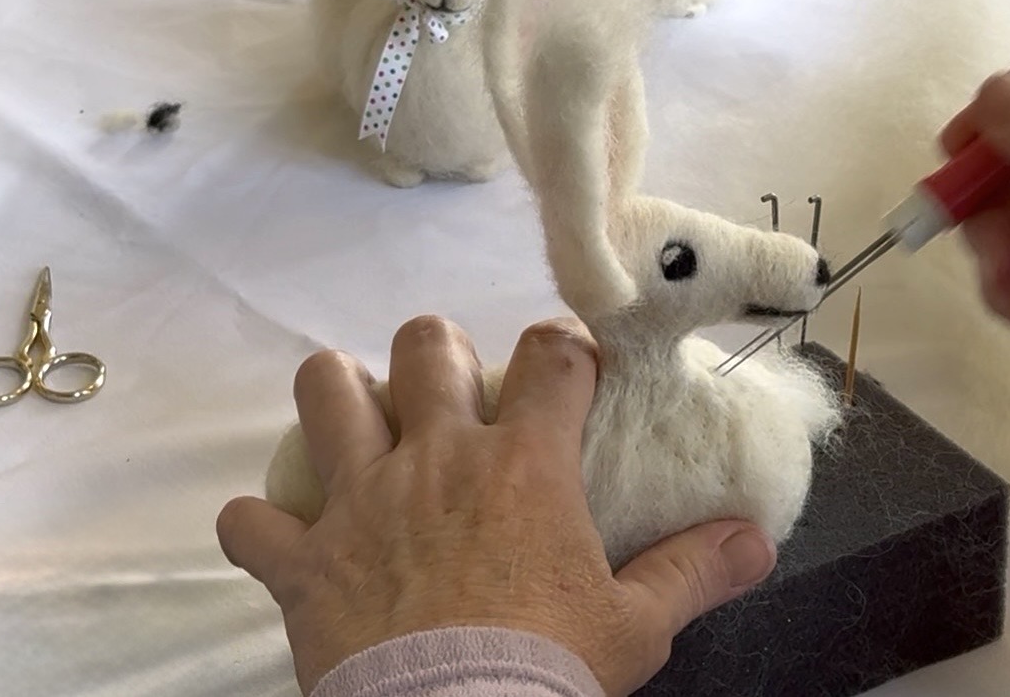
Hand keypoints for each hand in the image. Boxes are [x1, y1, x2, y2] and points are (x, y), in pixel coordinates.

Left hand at [217, 316, 777, 695]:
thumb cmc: (549, 673)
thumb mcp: (635, 626)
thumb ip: (694, 571)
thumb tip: (758, 541)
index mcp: (523, 464)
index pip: (553, 357)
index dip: (564, 348)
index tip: (568, 367)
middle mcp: (437, 458)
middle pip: (425, 344)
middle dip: (438, 350)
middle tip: (451, 390)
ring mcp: (360, 501)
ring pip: (325, 392)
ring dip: (335, 395)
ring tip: (355, 417)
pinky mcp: (303, 561)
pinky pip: (251, 522)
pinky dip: (260, 526)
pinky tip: (278, 537)